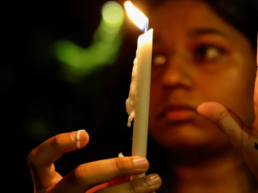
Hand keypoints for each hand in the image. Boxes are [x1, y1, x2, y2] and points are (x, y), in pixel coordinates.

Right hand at [28, 130, 160, 192]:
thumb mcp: (83, 191)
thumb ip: (102, 177)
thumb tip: (134, 168)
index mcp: (45, 187)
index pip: (38, 159)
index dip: (58, 143)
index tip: (86, 134)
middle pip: (80, 176)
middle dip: (115, 166)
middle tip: (143, 162)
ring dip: (132, 189)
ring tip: (154, 181)